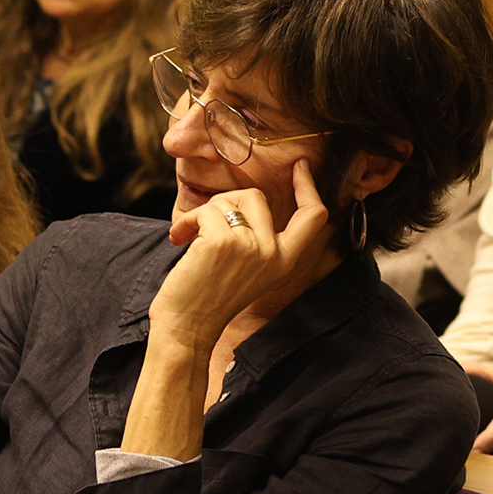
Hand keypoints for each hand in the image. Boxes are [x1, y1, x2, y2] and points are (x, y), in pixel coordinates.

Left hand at [150, 162, 332, 349]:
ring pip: (229, 199)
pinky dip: (186, 220)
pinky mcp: (223, 242)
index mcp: (285, 261)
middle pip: (258, 197)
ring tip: (188, 237)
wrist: (187, 327)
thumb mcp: (249, 269)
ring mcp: (251, 247)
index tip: (299, 166)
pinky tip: (179, 239)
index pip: (313, 216)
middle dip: (227, 202)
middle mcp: (274, 254)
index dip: (309, 187)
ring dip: (202, 213)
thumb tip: (246, 199)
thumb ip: (259, 239)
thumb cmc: (210, 298)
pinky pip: (205, 209)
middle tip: (206, 224)